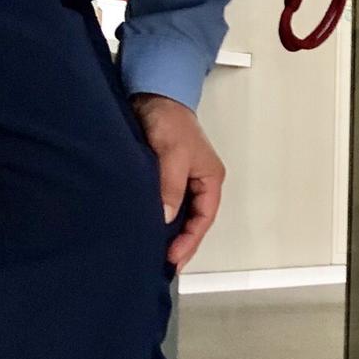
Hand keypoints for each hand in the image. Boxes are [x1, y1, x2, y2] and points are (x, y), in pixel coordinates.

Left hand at [131, 94, 225, 271]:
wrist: (152, 94)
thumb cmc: (170, 119)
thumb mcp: (172, 154)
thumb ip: (170, 186)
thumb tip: (167, 217)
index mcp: (210, 178)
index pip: (204, 218)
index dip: (190, 241)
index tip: (172, 258)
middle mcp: (199, 182)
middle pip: (194, 220)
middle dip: (182, 243)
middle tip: (165, 264)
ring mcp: (182, 179)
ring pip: (180, 213)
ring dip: (170, 232)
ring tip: (156, 252)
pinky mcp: (164, 175)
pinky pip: (166, 203)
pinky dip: (159, 218)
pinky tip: (147, 228)